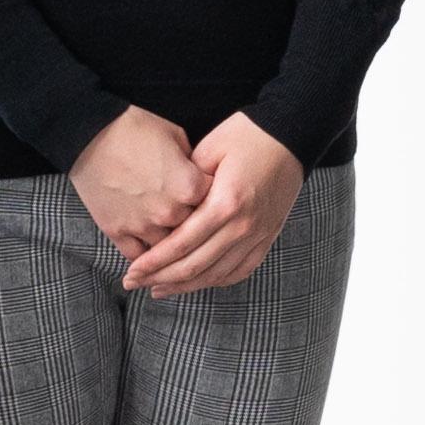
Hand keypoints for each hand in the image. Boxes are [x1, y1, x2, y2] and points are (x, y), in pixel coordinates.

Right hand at [69, 104, 205, 254]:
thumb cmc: (135, 127)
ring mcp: (142, 225)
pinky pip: (138, 257)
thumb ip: (194, 164)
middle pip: (194, 230)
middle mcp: (169, 212)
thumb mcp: (177, 136)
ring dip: (170, 243)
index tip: (210, 196)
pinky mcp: (117, 231)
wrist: (90, 133)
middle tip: (190, 216)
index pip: (216, 203)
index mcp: (190, 187)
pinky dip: (145, 258)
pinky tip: (150, 256)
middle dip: (194, 223)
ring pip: (167, 248)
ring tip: (171, 238)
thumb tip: (202, 179)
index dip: (214, 198)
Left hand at [129, 117, 303, 295]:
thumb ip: (185, 182)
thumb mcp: (209, 148)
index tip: (131, 272)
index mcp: (226, 203)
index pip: (181, 244)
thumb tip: (164, 209)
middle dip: (160, 279)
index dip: (153, 263)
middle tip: (134, 283)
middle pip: (196, 266)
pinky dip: (216, 280)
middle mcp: (243, 225)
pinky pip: (241, 270)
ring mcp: (258, 234)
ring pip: (216, 274)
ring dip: (185, 286)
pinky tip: (197, 282)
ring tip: (159, 289)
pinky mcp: (268, 236)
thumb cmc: (247, 135)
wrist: (292, 135)